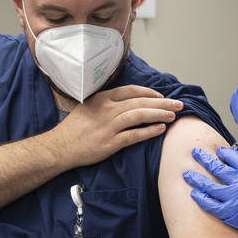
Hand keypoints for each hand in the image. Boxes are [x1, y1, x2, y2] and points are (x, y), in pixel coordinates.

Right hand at [51, 85, 183, 165]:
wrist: (59, 147)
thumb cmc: (73, 129)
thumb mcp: (88, 107)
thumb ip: (106, 103)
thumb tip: (126, 102)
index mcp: (102, 98)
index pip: (131, 91)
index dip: (149, 92)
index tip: (161, 96)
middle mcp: (107, 109)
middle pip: (140, 101)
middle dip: (162, 102)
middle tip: (178, 104)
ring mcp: (109, 126)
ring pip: (140, 115)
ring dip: (159, 114)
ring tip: (173, 115)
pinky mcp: (110, 143)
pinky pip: (134, 135)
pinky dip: (149, 131)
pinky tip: (160, 129)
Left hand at [183, 146, 237, 237]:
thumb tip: (228, 164)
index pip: (231, 156)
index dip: (221, 153)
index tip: (215, 151)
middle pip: (216, 167)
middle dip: (203, 159)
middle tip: (195, 153)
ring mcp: (233, 198)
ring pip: (208, 185)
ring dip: (196, 179)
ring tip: (187, 174)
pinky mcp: (228, 212)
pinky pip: (209, 204)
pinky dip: (200, 198)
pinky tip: (194, 193)